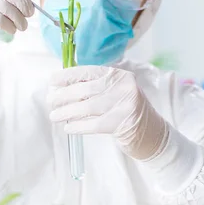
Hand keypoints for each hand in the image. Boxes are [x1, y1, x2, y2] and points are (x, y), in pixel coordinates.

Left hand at [47, 66, 168, 159]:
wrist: (152, 133)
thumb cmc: (125, 111)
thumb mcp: (113, 92)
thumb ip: (93, 88)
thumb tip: (60, 88)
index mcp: (118, 75)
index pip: (87, 71)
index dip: (67, 76)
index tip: (52, 81)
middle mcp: (122, 86)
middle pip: (84, 89)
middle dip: (63, 95)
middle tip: (50, 101)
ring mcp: (124, 104)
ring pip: (86, 106)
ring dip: (66, 112)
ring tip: (54, 115)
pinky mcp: (122, 123)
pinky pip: (92, 124)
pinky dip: (77, 126)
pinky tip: (68, 128)